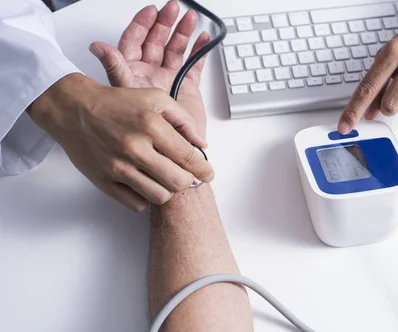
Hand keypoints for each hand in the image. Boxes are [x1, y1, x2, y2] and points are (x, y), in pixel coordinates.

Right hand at [28, 73, 212, 211]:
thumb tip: (202, 144)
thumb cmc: (117, 103)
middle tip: (184, 175)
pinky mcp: (105, 182)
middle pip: (178, 182)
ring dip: (167, 190)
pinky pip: (137, 204)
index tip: (207, 174)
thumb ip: (184, 120)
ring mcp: (118, 168)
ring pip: (160, 197)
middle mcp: (135, 148)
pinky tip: (145, 183)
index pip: (189, 158)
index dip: (204, 170)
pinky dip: (145, 198)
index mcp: (151, 126)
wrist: (75, 110)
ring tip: (164, 178)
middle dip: (187, 181)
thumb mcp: (155, 98)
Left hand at [89, 1, 208, 137]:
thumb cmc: (142, 132)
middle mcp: (150, 74)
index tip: (151, 11)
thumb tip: (97, 47)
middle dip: (165, 23)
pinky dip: (199, 51)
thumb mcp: (125, 95)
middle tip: (174, 9)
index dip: (142, 24)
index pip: (135, 41)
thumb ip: (116, 69)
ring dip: (183, 33)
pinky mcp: (187, 88)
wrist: (167, 154)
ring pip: (176, 50)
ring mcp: (169, 80)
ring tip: (191, 20)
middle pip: (157, 41)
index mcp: (133, 73)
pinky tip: (204, 38)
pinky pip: (194, 65)